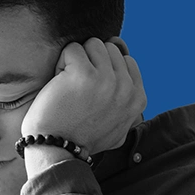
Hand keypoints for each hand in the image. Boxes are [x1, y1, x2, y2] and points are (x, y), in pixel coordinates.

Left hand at [20, 36, 145, 154]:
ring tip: (68, 85)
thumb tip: (127, 58)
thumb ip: (127, 101)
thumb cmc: (81, 138)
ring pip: (93, 44)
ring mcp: (107, 80)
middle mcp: (126, 88)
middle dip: (90, 62)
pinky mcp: (84, 74)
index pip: (125, 60)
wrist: (57, 149)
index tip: (91, 92)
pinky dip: (61, 63)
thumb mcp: (118, 127)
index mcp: (138, 98)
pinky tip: (58, 84)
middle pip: (109, 49)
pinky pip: (73, 49)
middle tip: (77, 89)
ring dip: (76, 60)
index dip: (104, 69)